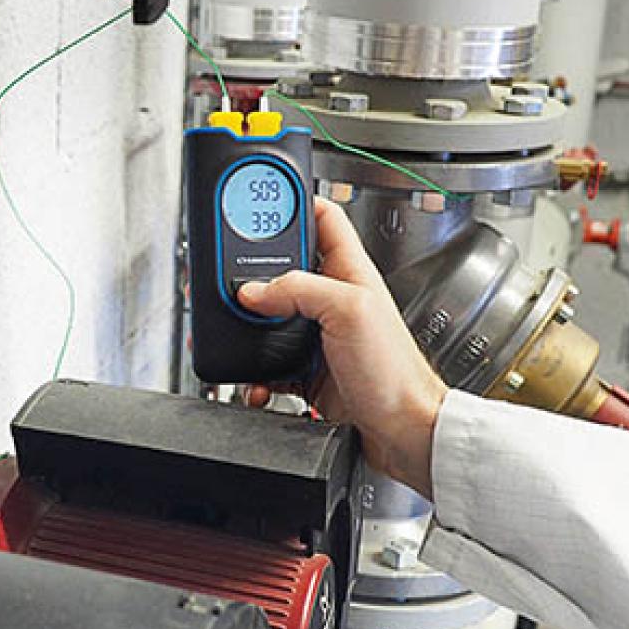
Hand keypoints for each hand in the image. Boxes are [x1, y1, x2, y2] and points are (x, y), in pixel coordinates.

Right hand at [238, 198, 447, 496]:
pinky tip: (254, 380)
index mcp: (349, 272)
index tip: (261, 196)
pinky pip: (269, 364)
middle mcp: (333, 300)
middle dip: (251, 270)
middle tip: (225, 271)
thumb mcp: (349, 312)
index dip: (292, 201)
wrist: (403, 432)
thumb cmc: (395, 373)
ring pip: (269, 319)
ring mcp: (319, 336)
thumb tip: (253, 289)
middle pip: (282, 269)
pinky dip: (254, 373)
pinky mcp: (309, 371)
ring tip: (232, 330)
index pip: (321, 218)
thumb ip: (299, 289)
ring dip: (247, 327)